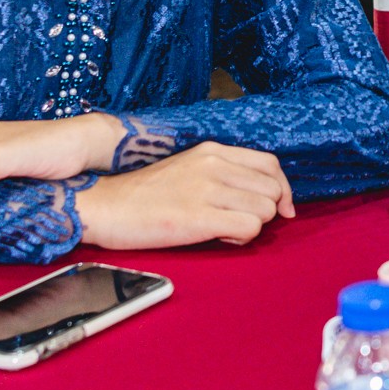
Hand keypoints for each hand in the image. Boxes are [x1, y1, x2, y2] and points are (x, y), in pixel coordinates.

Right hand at [76, 143, 294, 247]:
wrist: (106, 206)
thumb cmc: (145, 194)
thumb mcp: (188, 168)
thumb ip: (223, 173)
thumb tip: (260, 196)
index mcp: (213, 151)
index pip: (270, 164)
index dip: (282, 189)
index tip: (280, 209)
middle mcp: (214, 165)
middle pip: (273, 190)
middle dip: (265, 211)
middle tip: (238, 221)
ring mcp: (207, 189)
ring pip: (266, 211)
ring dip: (252, 226)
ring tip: (224, 230)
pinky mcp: (199, 217)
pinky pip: (249, 228)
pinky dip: (241, 238)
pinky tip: (219, 237)